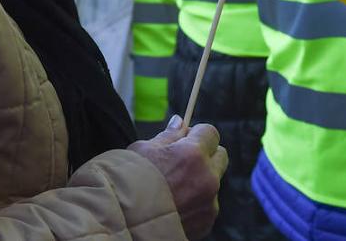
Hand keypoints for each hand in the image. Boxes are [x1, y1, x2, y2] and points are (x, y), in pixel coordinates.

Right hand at [128, 116, 227, 239]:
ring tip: (173, 188)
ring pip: (213, 181)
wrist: (125, 223)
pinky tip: (175, 204)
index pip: (211, 132)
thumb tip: (180, 122)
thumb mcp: (143, 150)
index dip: (197, 133)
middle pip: (220, 155)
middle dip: (206, 154)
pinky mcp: (207, 221)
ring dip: (200, 180)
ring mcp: (209, 201)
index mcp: (192, 154)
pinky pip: (207, 203)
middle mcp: (207, 177)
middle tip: (182, 160)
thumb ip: (168, 136)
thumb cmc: (129, 181)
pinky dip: (196, 201)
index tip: (185, 138)